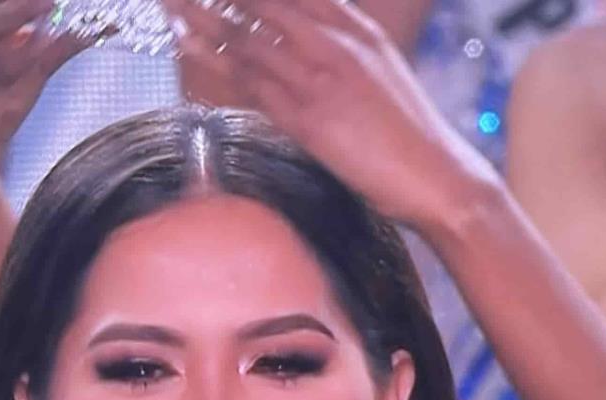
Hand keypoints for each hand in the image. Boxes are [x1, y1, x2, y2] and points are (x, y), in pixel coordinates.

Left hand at [165, 0, 500, 232]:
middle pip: (264, 0)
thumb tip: (307, 47)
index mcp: (357, 29)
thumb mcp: (380, 74)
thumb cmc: (409, 134)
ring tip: (167, 1)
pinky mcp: (310, 118)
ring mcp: (322, 77)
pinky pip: (251, 81)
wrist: (439, 177)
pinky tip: (185, 41)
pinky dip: (214, 58)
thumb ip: (342, 52)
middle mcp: (337, 42)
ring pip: (249, 35)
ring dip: (202, 14)